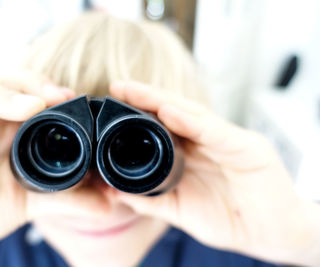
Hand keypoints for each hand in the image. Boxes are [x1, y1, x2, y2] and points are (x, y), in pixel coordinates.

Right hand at [0, 72, 109, 265]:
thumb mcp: (30, 201)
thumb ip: (67, 198)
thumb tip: (109, 203)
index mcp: (6, 126)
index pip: (26, 90)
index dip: (48, 87)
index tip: (73, 97)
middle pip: (1, 78)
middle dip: (29, 83)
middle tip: (54, 97)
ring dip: (1, 97)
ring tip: (28, 112)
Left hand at [109, 81, 319, 265]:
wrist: (270, 235)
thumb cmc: (229, 220)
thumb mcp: (181, 210)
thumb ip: (151, 199)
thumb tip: (117, 192)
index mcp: (194, 153)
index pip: (164, 126)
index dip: (139, 113)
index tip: (113, 104)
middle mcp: (209, 141)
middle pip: (174, 113)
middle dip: (145, 98)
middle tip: (118, 86)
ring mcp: (227, 141)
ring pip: (192, 114)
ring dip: (162, 101)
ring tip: (135, 91)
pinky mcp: (246, 148)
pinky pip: (214, 132)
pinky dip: (191, 122)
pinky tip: (169, 112)